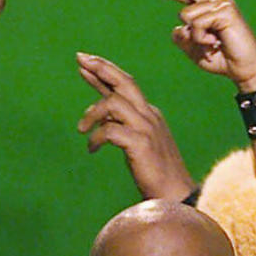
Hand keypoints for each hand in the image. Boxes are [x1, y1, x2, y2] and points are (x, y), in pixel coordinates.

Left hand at [76, 53, 195, 199]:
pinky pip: (110, 130)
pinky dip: (97, 137)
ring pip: (113, 103)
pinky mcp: (141, 144)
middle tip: (80, 60)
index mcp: (149, 114)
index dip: (105, 71)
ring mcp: (146, 128)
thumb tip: (100, 117)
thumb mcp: (138, 142)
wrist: (175, 196)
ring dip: (92, 113)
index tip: (85, 61)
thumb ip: (121, 125)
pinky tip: (92, 149)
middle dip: (101, 68)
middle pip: (124, 82)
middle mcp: (149, 115)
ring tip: (81, 129)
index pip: (125, 85)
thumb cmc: (155, 173)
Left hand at [128, 0, 255, 91]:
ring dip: (193, 38)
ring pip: (185, 14)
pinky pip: (196, 25)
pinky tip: (215, 44)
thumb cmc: (221, 59)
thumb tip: (176, 29)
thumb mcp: (194, 49)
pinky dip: (201, 40)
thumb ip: (183, 37)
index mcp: (204, 2)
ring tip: (210, 46)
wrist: (245, 70)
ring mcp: (220, 1)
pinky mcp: (225, 11)